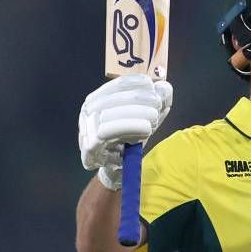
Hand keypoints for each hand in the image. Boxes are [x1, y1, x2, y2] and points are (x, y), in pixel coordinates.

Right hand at [78, 74, 173, 190]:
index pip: (115, 85)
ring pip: (107, 115)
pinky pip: (105, 134)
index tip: (152, 86)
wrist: (117, 168)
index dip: (134, 82)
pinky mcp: (89, 147)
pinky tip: (146, 130)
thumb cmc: (130, 138)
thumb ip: (157, 102)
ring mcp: (85, 130)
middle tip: (157, 105)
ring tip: (154, 118)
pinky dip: (128, 127)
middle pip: (111, 99)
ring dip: (134, 114)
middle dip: (137, 98)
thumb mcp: (147, 117)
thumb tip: (165, 87)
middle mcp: (87, 112)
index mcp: (98, 99)